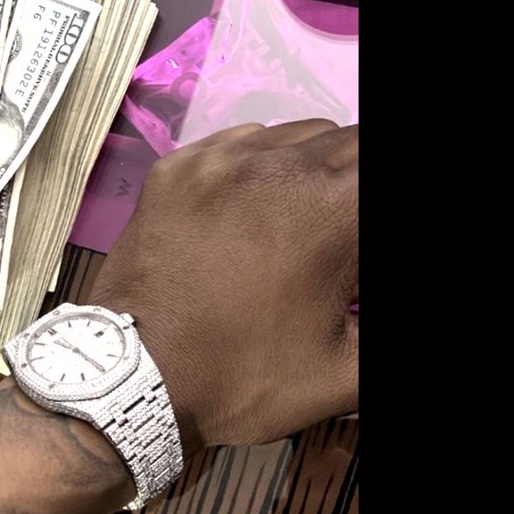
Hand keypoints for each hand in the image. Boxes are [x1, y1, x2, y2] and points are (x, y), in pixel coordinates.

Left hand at [88, 120, 357, 453]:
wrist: (134, 380)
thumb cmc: (242, 377)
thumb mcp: (343, 373)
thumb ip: (380, 340)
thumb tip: (360, 304)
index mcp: (331, 208)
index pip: (375, 164)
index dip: (364, 213)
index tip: (353, 245)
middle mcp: (278, 165)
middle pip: (346, 144)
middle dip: (351, 184)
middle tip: (337, 233)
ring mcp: (219, 159)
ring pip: (294, 134)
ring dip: (310, 166)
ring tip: (299, 219)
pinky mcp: (176, 168)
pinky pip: (236, 144)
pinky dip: (257, 165)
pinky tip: (250, 207)